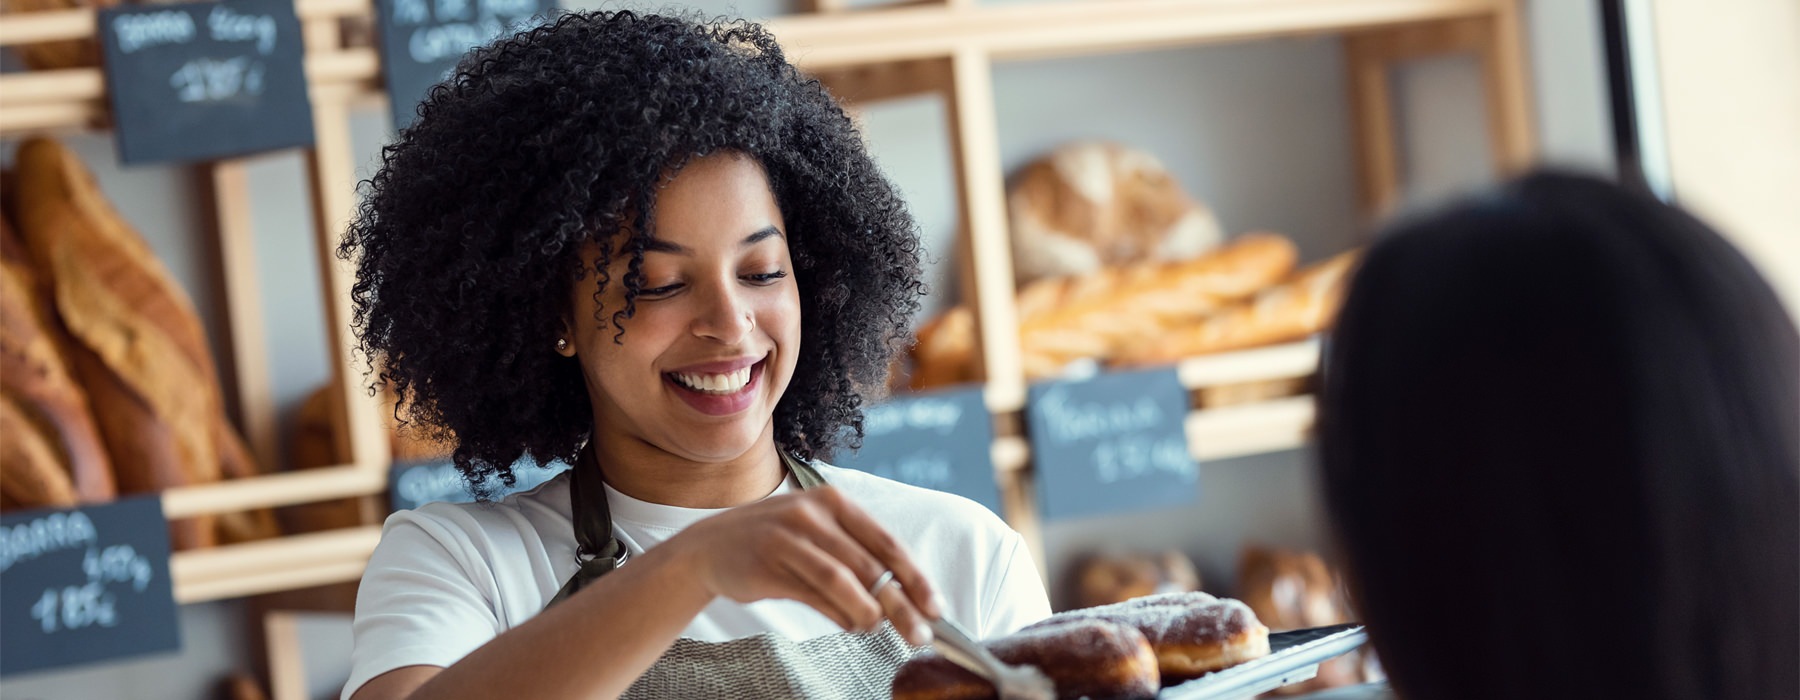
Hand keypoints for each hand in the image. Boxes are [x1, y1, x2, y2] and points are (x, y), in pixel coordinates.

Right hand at [668, 486, 942, 645]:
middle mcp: (812, 513)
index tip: (936, 607)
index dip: (915, 577)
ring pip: (843, 578)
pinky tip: (851, 625)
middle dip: (901, 604)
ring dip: (868, 611)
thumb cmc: (774, 542)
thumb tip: (897, 602)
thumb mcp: (817, 535)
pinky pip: (813, 593)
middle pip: (870, 564)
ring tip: (880, 630)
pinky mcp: (767, 563)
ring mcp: (788, 536)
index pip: (886, 541)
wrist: (708, 547)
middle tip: (920, 634)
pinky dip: (838, 613)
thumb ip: (855, 560)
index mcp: (833, 500)